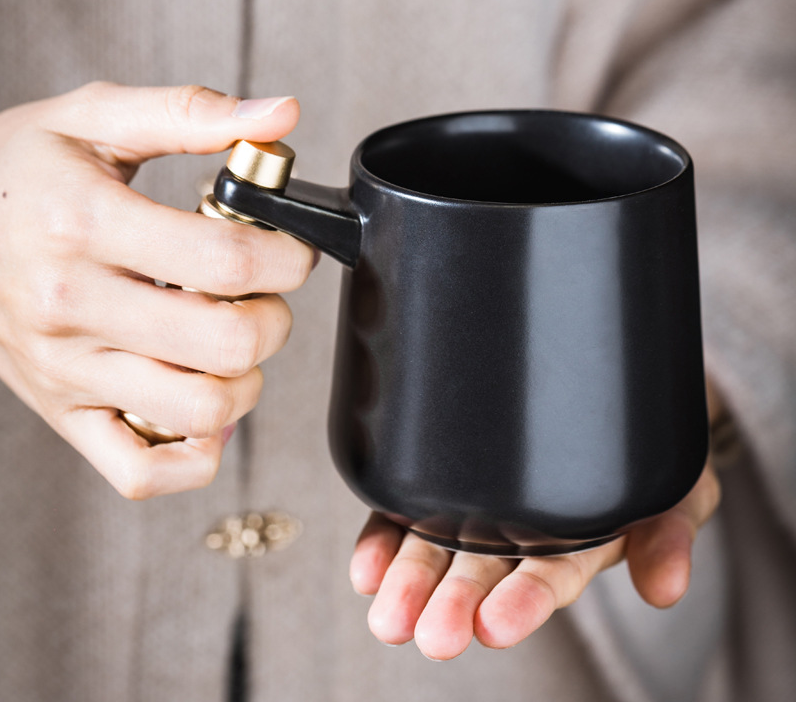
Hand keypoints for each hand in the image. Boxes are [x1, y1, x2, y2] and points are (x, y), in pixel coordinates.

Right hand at [0, 83, 314, 497]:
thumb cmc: (17, 171)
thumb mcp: (94, 118)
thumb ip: (193, 114)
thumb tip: (281, 113)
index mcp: (84, 224)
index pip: (226, 262)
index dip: (287, 259)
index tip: (290, 252)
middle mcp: (71, 306)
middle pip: (226, 345)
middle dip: (274, 319)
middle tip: (261, 296)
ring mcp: (65, 369)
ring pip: (199, 412)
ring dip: (245, 381)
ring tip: (230, 344)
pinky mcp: (63, 411)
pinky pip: (142, 473)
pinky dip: (196, 454)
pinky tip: (206, 406)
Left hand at [351, 439, 720, 660]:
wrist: (607, 407)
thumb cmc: (642, 458)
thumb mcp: (675, 491)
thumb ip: (669, 535)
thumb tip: (668, 589)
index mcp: (576, 539)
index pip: (549, 576)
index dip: (523, 601)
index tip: (494, 626)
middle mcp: (522, 530)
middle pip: (484, 569)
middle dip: (456, 603)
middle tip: (429, 635)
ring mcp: (481, 507)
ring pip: (440, 546)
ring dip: (412, 578)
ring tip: (387, 615)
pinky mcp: (447, 482)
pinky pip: (411, 511)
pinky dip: (387, 539)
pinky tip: (366, 568)